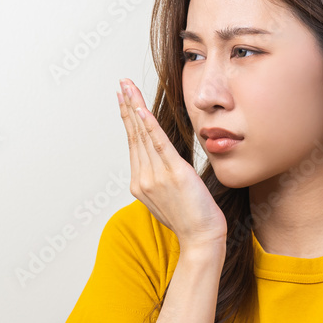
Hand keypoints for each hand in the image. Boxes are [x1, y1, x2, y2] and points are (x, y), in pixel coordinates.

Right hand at [117, 78, 226, 250]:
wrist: (201, 239)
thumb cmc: (190, 220)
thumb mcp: (169, 197)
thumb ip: (161, 179)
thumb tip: (161, 165)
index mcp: (140, 184)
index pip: (134, 144)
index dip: (129, 119)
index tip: (125, 99)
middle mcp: (143, 178)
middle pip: (134, 135)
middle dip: (127, 106)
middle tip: (121, 83)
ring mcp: (156, 177)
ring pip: (142, 136)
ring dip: (134, 107)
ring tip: (127, 87)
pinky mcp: (174, 174)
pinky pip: (158, 144)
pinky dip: (148, 125)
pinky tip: (141, 109)